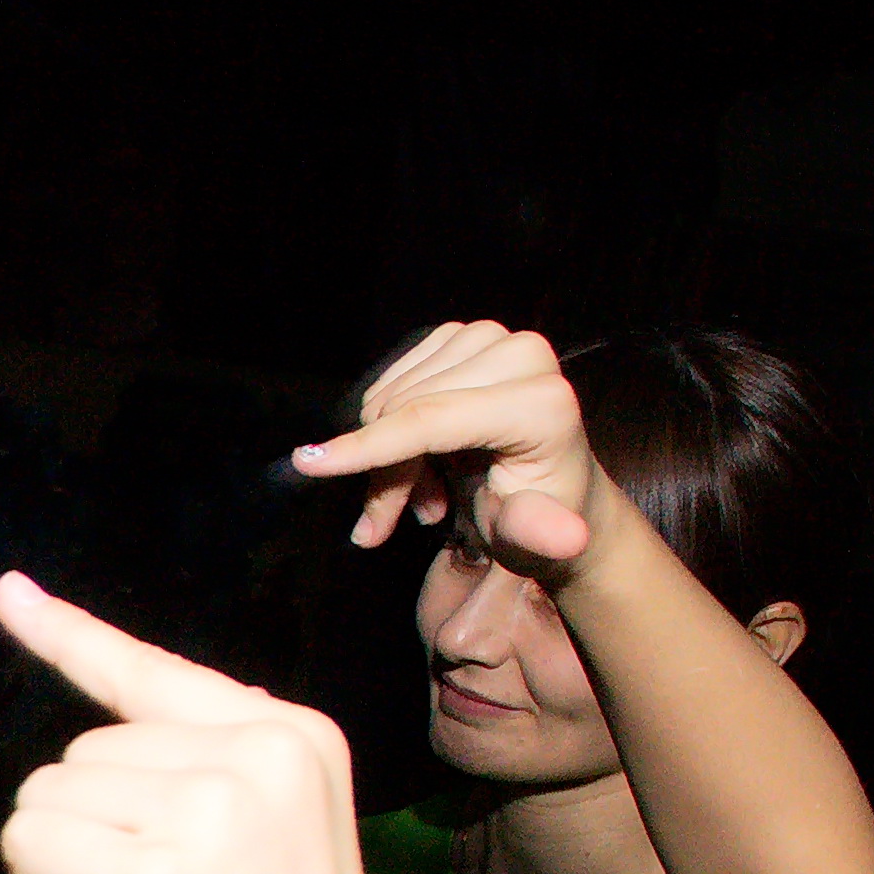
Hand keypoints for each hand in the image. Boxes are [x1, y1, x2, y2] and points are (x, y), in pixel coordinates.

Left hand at [0, 575, 386, 873]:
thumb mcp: (266, 857)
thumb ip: (193, 789)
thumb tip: (73, 771)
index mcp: (297, 739)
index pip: (152, 673)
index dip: (69, 637)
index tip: (6, 595)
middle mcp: (261, 756)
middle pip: (80, 750)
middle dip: (74, 830)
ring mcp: (213, 812)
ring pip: (44, 797)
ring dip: (49, 870)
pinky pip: (30, 845)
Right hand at [288, 320, 604, 577]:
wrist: (554, 489)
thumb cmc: (537, 517)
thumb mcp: (537, 539)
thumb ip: (539, 532)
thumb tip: (567, 539)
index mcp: (542, 402)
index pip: (432, 420)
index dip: (367, 447)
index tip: (306, 465)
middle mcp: (520, 353)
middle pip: (405, 410)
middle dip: (388, 472)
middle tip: (405, 517)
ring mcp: (491, 336)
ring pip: (391, 397)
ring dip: (390, 454)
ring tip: (426, 491)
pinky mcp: (463, 334)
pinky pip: (393, 381)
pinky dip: (392, 426)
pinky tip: (423, 455)